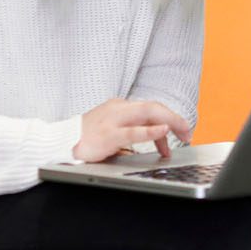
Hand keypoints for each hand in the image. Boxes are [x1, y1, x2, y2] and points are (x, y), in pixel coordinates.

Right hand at [74, 99, 190, 162]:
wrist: (61, 142)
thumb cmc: (88, 138)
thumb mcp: (114, 130)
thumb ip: (134, 130)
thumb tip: (159, 140)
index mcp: (120, 107)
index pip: (150, 108)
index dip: (170, 118)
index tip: (181, 132)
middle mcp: (118, 109)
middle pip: (153, 107)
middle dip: (175, 118)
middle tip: (188, 133)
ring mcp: (113, 120)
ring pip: (147, 113)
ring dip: (169, 121)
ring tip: (183, 132)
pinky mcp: (108, 135)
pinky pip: (133, 131)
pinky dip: (150, 131)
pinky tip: (163, 132)